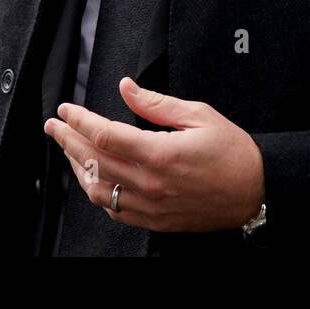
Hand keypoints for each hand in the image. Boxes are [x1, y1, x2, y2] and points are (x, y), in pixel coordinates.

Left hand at [43, 77, 264, 232]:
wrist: (255, 190)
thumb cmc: (232, 153)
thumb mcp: (199, 114)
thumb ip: (156, 103)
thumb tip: (127, 88)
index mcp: (160, 154)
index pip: (104, 135)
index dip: (80, 120)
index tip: (67, 109)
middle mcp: (151, 183)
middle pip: (93, 161)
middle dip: (67, 139)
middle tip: (54, 125)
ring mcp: (151, 205)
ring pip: (97, 189)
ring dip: (78, 167)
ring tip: (69, 149)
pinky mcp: (155, 220)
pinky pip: (115, 210)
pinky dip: (98, 193)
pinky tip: (93, 179)